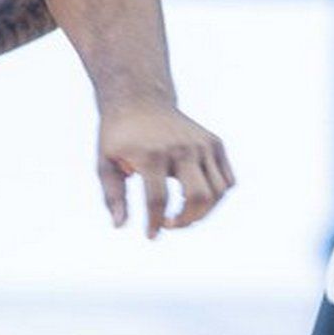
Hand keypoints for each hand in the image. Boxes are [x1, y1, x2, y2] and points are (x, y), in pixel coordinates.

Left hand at [96, 104, 233, 237]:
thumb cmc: (120, 135)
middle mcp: (181, 148)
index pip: (158, 200)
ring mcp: (202, 144)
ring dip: (203, 213)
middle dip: (186, 221)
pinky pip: (227, 180)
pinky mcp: (214, 143)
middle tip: (170, 225)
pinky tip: (195, 198)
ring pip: (218, 191)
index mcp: (151, 154)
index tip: (151, 235)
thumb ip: (112, 195)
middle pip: (198, 197)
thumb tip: (120, 225)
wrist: (140, 99)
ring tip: (183, 215)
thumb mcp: (105, 161)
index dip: (155, 223)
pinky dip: (217, 196)